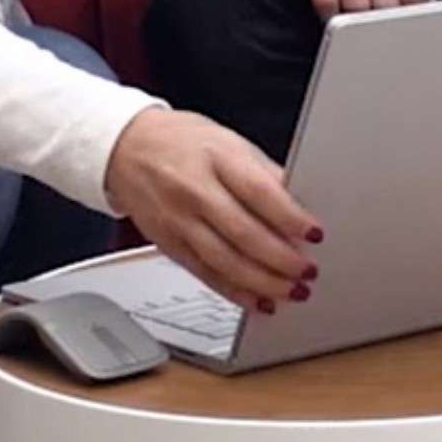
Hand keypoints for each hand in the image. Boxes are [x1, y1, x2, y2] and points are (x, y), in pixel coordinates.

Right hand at [107, 107, 317, 315]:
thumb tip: (301, 201)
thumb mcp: (229, 141)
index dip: (289, 216)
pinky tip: (256, 300)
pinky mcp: (168, 245)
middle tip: (308, 272)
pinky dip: (233, 291)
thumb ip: (264, 172)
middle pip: (242, 233)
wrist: (126, 148)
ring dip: (261, 283)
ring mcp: (178, 221)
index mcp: (216, 158)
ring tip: (290, 292)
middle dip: (280, 259)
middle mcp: (194, 191)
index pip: (258, 191)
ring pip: (223, 261)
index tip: (315, 233)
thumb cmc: (183, 141)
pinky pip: (204, 274)